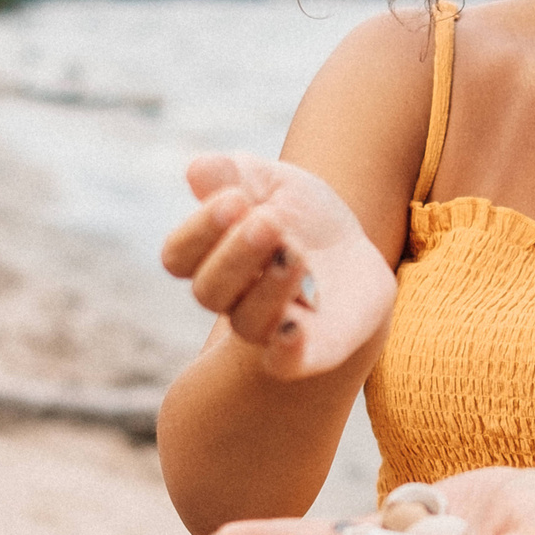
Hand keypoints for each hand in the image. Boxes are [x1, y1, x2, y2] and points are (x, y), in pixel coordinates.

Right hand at [159, 152, 395, 379]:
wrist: (355, 254)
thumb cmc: (300, 215)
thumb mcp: (273, 181)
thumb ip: (235, 174)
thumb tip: (198, 170)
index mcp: (211, 256)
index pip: (179, 256)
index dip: (199, 230)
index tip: (235, 199)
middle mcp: (232, 298)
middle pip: (210, 291)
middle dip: (236, 255)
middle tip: (269, 221)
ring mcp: (269, 327)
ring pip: (248, 323)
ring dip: (268, 288)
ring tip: (296, 253)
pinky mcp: (309, 350)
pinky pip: (285, 364)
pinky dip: (285, 352)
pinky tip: (295, 328)